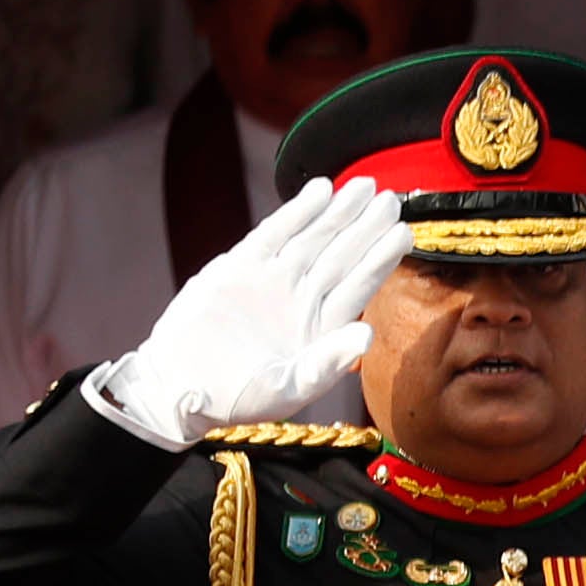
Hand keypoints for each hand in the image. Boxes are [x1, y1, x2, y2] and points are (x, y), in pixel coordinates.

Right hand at [98, 177, 409, 451]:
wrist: (180, 388)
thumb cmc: (237, 399)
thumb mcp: (290, 389)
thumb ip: (328, 362)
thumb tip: (367, 334)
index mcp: (321, 329)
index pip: (360, 285)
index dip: (381, 258)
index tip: (405, 233)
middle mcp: (302, 300)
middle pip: (342, 255)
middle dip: (366, 226)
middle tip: (393, 197)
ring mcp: (271, 280)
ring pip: (314, 239)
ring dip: (339, 213)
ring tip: (364, 186)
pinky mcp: (237, 268)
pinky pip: (274, 233)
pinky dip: (297, 212)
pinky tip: (321, 190)